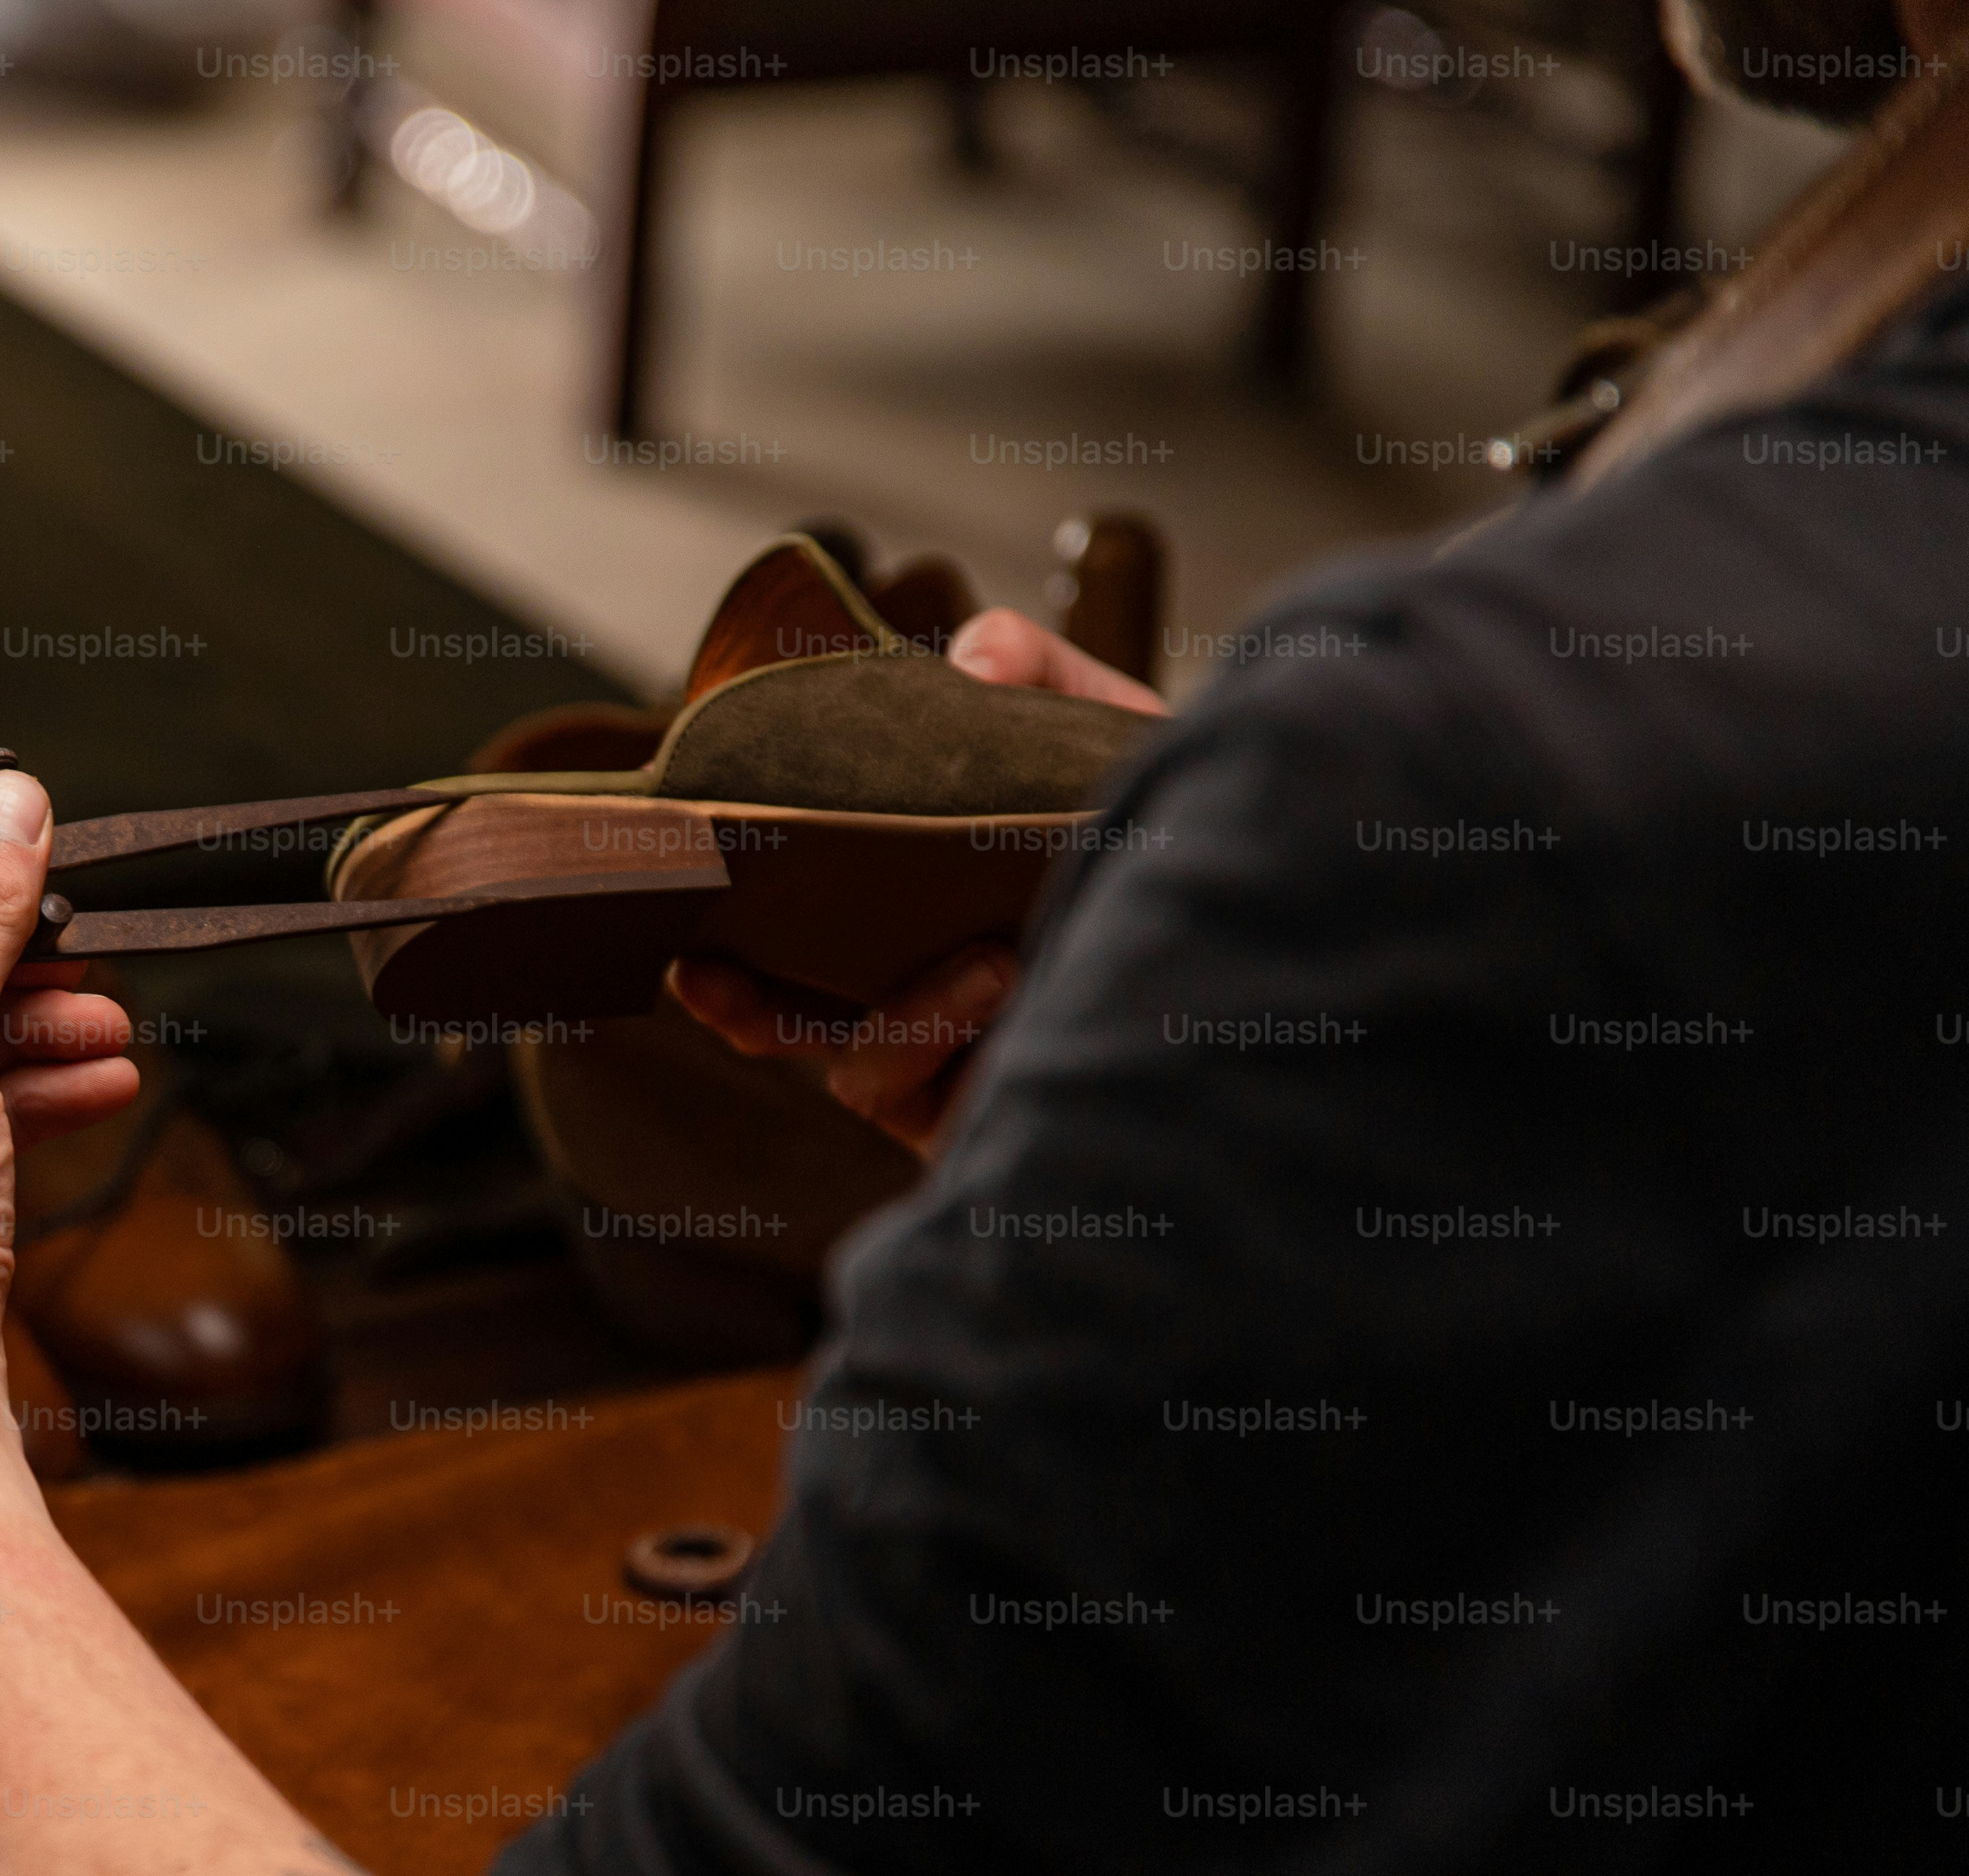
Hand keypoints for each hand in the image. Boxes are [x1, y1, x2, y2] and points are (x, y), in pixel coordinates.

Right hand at [667, 611, 1157, 1149]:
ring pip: (863, 1076)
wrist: (1283, 890)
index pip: (793, 958)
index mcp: (913, 931)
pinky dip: (956, 1040)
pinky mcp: (1012, 1123)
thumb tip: (968, 660)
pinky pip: (941, 1107)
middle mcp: (929, 1013)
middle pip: (796, 1035)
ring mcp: (966, 1078)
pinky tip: (1017, 981)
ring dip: (901, 1017)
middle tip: (715, 974)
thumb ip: (1034, 672)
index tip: (685, 937)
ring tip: (988, 961)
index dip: (728, 959)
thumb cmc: (1173, 825)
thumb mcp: (1103, 730)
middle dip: (748, 1012)